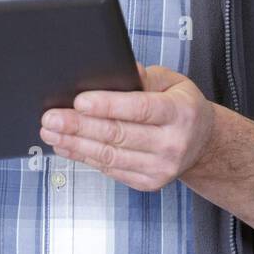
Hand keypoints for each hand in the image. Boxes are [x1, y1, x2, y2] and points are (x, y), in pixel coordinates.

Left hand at [38, 63, 215, 191]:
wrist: (203, 144)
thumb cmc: (181, 106)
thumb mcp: (172, 81)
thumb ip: (144, 76)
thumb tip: (116, 71)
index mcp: (180, 112)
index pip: (140, 109)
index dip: (107, 105)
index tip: (78, 101)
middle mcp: (173, 143)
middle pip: (118, 134)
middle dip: (79, 126)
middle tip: (51, 118)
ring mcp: (161, 167)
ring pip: (109, 156)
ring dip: (75, 144)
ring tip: (51, 133)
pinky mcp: (149, 183)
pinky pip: (110, 169)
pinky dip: (85, 157)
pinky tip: (67, 147)